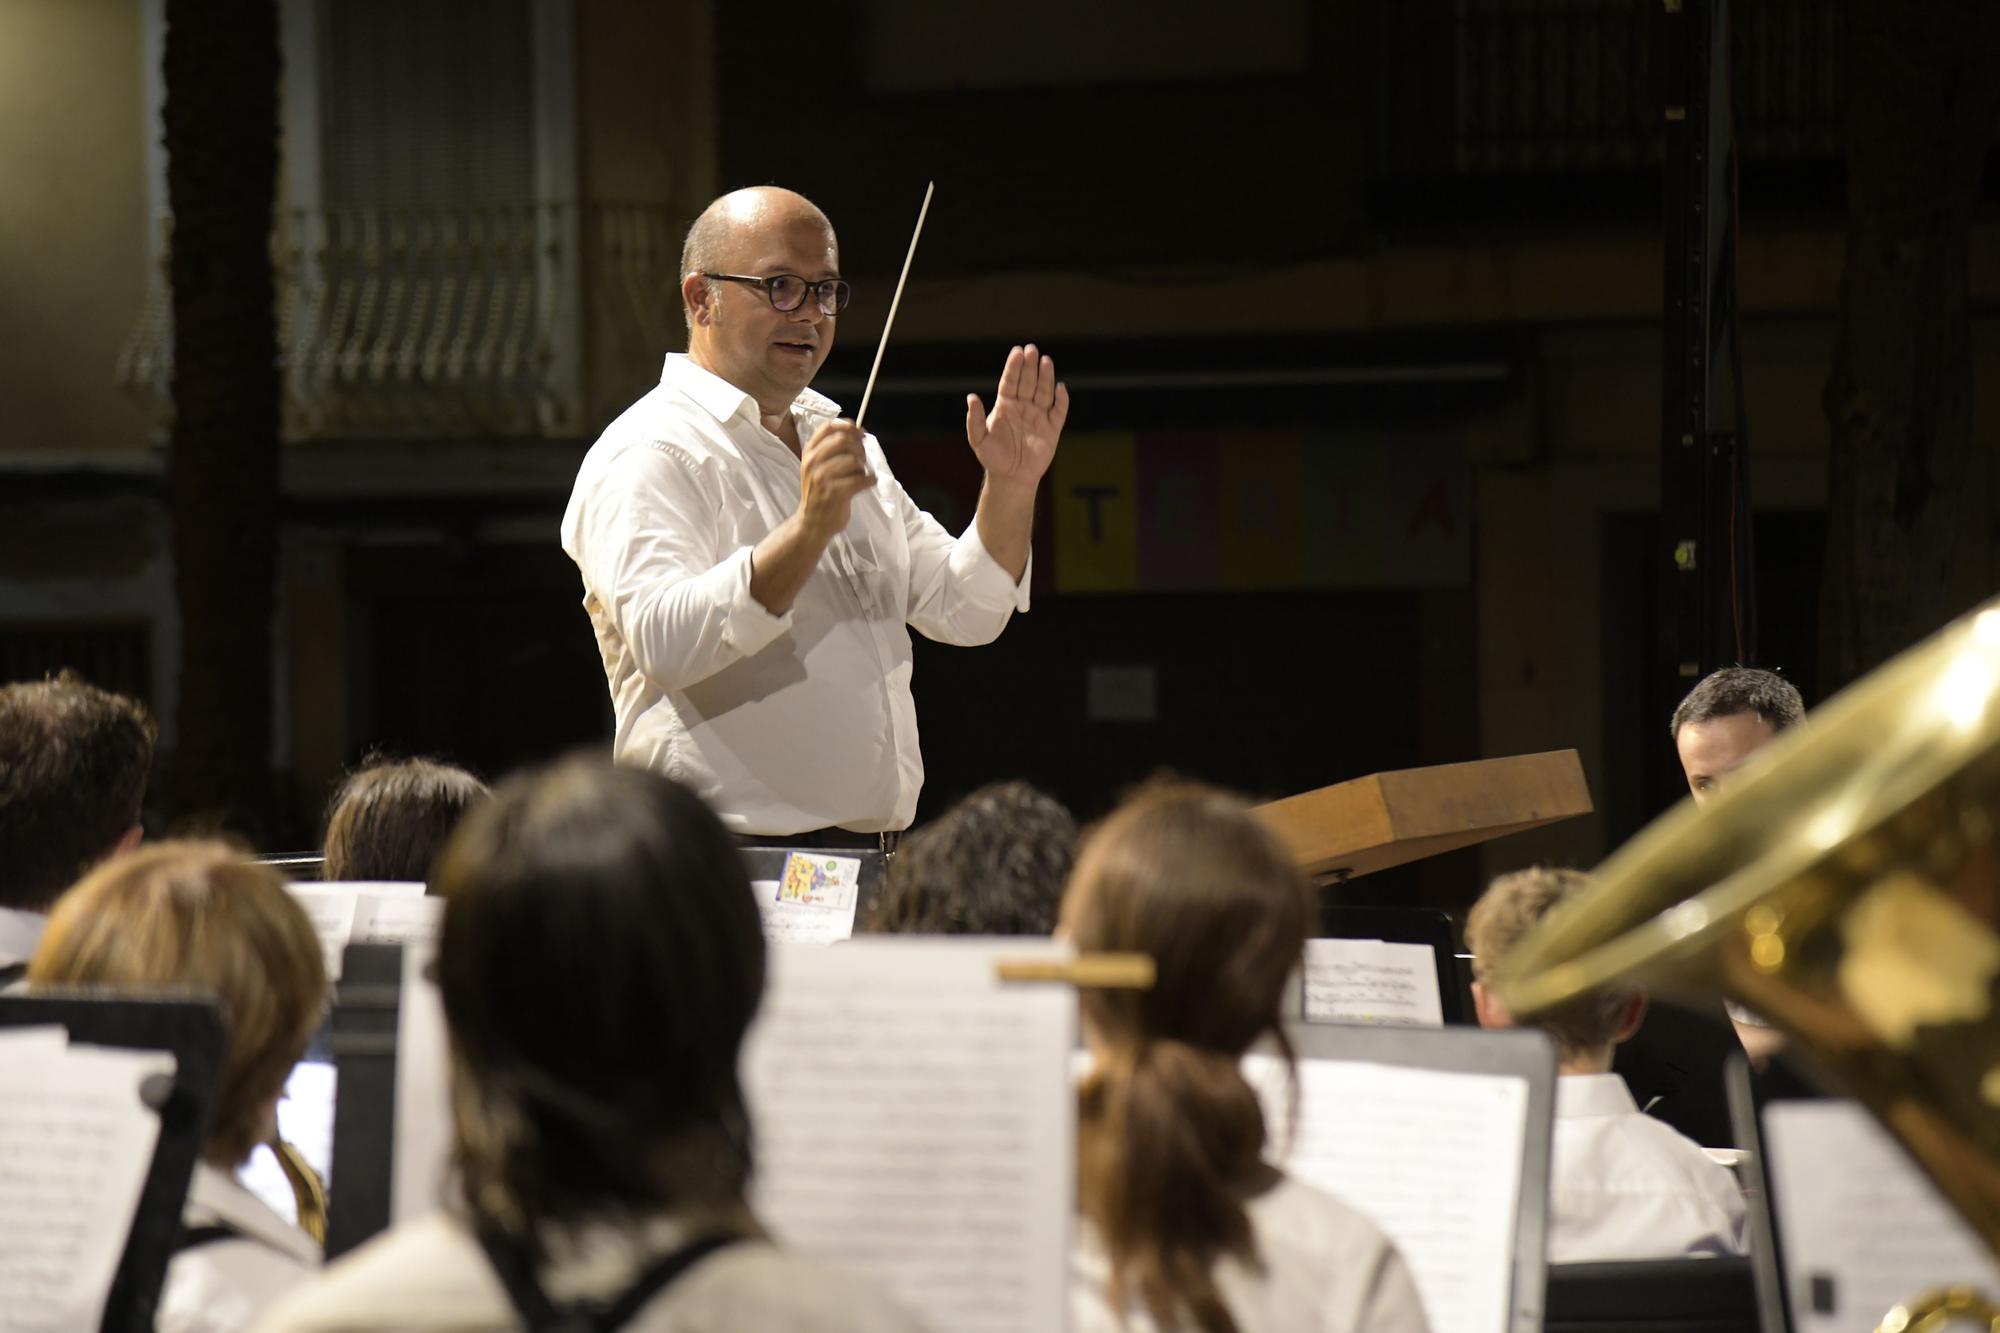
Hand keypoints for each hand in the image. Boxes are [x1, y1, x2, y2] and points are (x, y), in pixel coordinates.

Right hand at [796, 418, 873, 539]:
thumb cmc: (819, 493)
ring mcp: (822, 478)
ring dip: (863, 467)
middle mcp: (813, 462)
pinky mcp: (835, 493)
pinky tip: (867, 483)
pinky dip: (870, 480)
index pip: (829, 427)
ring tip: (860, 476)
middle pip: (844, 440)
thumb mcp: (816, 467)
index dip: (848, 426)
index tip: (861, 433)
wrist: (812, 523)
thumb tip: (859, 432)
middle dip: (859, 448)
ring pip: (854, 460)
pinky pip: (861, 479)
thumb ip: (831, 449)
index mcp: (809, 453)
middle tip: (862, 460)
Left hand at [966, 344, 1068, 491]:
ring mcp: (1038, 416)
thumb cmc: (993, 457)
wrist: (1011, 477)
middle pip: (1028, 382)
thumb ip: (974, 419)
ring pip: (1044, 392)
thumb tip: (971, 397)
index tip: (1017, 352)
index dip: (1014, 367)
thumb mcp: (979, 439)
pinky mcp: (1052, 429)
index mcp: (1005, 405)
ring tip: (1046, 361)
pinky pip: (1059, 411)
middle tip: (1032, 350)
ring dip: (1045, 377)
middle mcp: (1023, 406)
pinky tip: (1060, 388)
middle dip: (1030, 366)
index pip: (1010, 381)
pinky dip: (1061, 400)